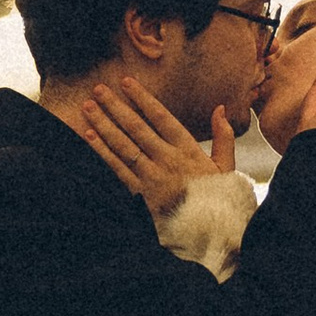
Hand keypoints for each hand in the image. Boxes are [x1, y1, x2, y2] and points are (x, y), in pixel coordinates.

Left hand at [76, 74, 232, 211]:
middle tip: (98, 89)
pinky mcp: (140, 194)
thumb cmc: (217, 199)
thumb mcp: (226, 167)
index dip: (143, 99)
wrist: (210, 233)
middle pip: (137, 128)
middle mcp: (168, 161)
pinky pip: (117, 169)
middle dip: (115, 107)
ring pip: (123, 146)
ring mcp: (152, 178)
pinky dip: (103, 152)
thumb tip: (220, 108)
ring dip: (104, 125)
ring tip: (88, 108)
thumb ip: (224, 136)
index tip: (127, 82)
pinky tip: (90, 137)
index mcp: (189, 151)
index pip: (162, 118)